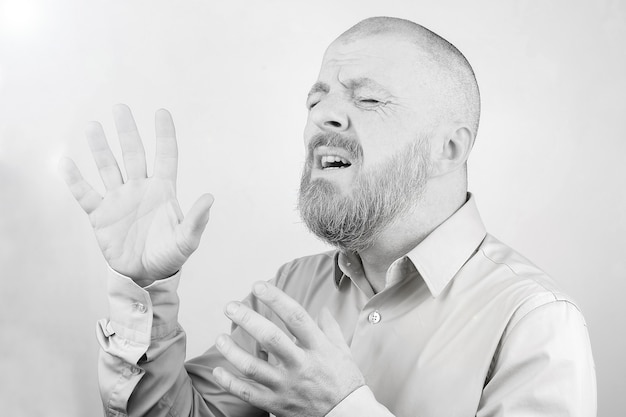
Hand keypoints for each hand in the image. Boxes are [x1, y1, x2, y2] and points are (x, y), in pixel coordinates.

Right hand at [59, 104, 213, 281]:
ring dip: (100, 148)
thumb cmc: (170, 256)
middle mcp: (140, 189)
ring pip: (108, 167)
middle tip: (121, 107)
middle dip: (127, 131)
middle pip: (133, 154)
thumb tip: (210, 198)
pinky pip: (85, 194)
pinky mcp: (100, 215)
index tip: (161, 112)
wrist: (145, 275)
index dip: (164, 134)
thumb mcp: (187, 240)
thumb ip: (196, 220)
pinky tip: (66, 162)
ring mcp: (119, 199)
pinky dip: (75, 180)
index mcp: (164, 191)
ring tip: (92, 126)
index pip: (165, 155)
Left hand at [213, 282, 364, 416]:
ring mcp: (287, 386)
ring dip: (233, 351)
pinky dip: (230, 383)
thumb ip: (330, 328)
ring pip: (254, 367)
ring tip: (220, 337)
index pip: (296, 317)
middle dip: (248, 319)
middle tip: (231, 307)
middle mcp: (301, 365)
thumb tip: (321, 309)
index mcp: (319, 348)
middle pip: (271, 338)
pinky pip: (248, 393)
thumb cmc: (346, 382)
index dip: (276, 299)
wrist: (347, 416)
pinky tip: (219, 370)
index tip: (259, 286)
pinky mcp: (277, 404)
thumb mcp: (344, 351)